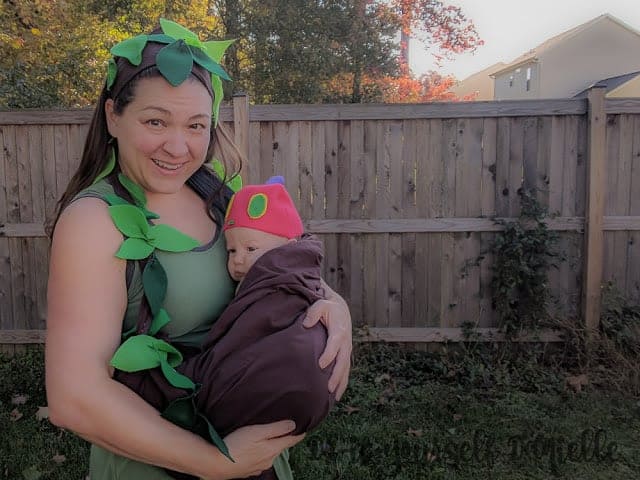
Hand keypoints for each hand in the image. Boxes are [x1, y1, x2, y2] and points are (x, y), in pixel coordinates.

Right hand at [207, 421, 304, 478]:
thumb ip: (276, 428)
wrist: (217, 465)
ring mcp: (259, 466)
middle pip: (280, 447)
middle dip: (283, 438)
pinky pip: (260, 460)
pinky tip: (255, 449)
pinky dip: (261, 453)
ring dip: (271, 446)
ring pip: (270, 454)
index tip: (304, 429)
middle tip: (285, 428)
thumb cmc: (237, 445)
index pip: (291, 440)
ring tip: (268, 437)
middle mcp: (269, 460)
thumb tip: (293, 425)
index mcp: (273, 449)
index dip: (298, 434)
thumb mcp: (257, 432)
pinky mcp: (249, 470)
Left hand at [303, 286, 351, 400]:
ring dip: (340, 382)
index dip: (329, 354)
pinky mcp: (345, 355)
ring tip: (333, 396)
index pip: (335, 344)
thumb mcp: (321, 305)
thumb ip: (314, 312)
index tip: (321, 365)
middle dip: (336, 375)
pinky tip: (336, 394)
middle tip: (328, 387)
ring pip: (345, 369)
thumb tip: (306, 323)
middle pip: (342, 361)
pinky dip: (342, 382)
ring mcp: (346, 350)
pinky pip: (345, 370)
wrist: (341, 310)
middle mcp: (345, 342)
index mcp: (339, 330)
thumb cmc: (328, 308)